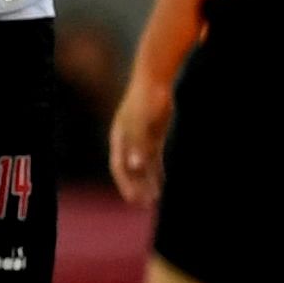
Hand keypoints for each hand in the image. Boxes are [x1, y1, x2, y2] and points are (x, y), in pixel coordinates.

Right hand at [109, 71, 174, 207]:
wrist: (155, 77)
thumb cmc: (146, 99)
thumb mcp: (141, 122)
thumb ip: (138, 144)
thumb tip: (135, 167)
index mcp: (120, 137)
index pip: (119, 166)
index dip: (125, 184)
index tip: (133, 200)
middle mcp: (127, 140)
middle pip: (130, 169)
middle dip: (136, 187)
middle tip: (145, 205)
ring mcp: (140, 137)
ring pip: (142, 165)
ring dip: (147, 182)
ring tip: (155, 199)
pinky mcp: (153, 134)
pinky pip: (153, 157)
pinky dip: (157, 171)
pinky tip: (164, 182)